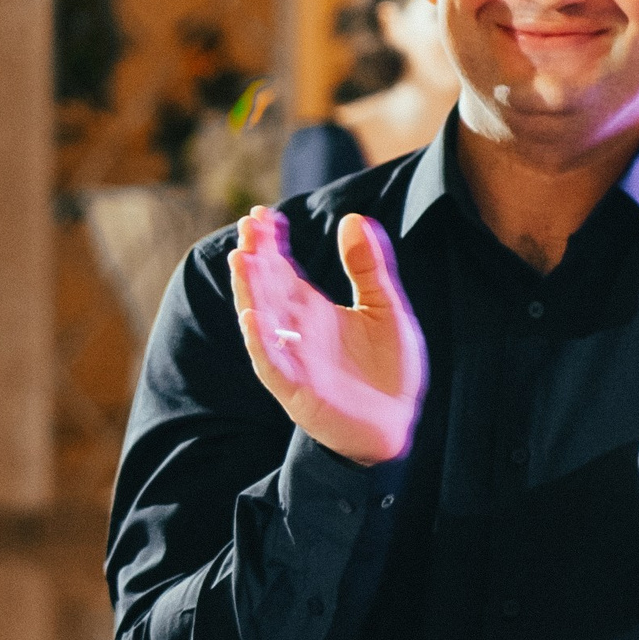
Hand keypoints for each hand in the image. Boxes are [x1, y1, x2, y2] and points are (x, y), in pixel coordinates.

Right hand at [227, 205, 424, 466]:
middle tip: (249, 224)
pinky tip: (252, 315)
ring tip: (242, 259)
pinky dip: (261, 341)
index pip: (282, 269)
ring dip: (250, 291)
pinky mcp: (298, 390)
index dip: (270, 243)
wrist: (397, 425)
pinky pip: (273, 364)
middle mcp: (296, 331)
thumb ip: (369, 267)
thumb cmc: (388, 370)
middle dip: (256, 257)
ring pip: (263, 320)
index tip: (263, 214)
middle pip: (268, 288)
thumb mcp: (385, 308)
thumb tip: (354, 217)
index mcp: (313, 310)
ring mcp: (294, 360)